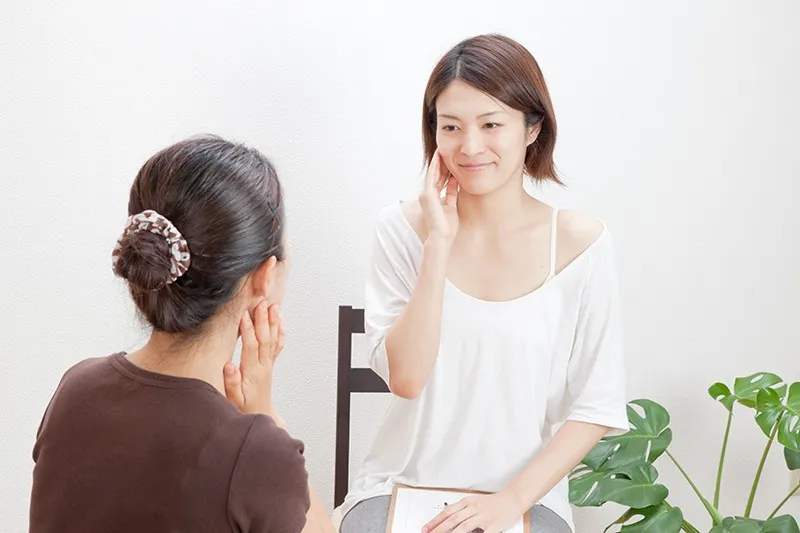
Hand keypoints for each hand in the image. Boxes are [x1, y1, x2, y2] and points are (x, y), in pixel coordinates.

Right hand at [223, 300, 284, 421]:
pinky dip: (279, 332)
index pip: (250, 347)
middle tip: (262, 303)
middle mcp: (263, 365)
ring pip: (272, 339)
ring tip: (273, 306)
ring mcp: (268, 363)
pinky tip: (280, 321)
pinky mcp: (270, 363)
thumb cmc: (243, 407)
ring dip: (272, 322)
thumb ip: (231, 383)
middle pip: (264, 339)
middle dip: (263, 320)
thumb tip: (229, 366)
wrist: (260, 415)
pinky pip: (277, 345)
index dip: (248, 331)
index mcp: (252, 372)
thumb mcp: (233, 399)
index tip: (245, 316)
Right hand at [419, 149, 458, 246]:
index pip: (439, 180)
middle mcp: (427, 194)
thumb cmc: (447, 226)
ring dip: (437, 162)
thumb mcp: (452, 205)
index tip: (449, 159)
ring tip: (442, 150)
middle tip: (445, 150)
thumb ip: (452, 193)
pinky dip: (435, 166)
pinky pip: (432, 176)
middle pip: (435, 175)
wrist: (442, 237)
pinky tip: (439, 157)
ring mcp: (426, 194)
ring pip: (433, 173)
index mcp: (433, 198)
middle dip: (441, 163)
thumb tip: (456, 181)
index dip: (444, 169)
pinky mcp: (427, 194)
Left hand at [422, 492, 522, 532]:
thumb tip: (447, 519)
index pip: (447, 512)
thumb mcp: (475, 502)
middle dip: (438, 529)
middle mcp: (473, 507)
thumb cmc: (494, 502)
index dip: (435, 521)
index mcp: (467, 501)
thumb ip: (462, 510)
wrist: (512, 498)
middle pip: (452, 519)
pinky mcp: (493, 525)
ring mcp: (483, 516)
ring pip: (463, 527)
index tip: (426, 528)